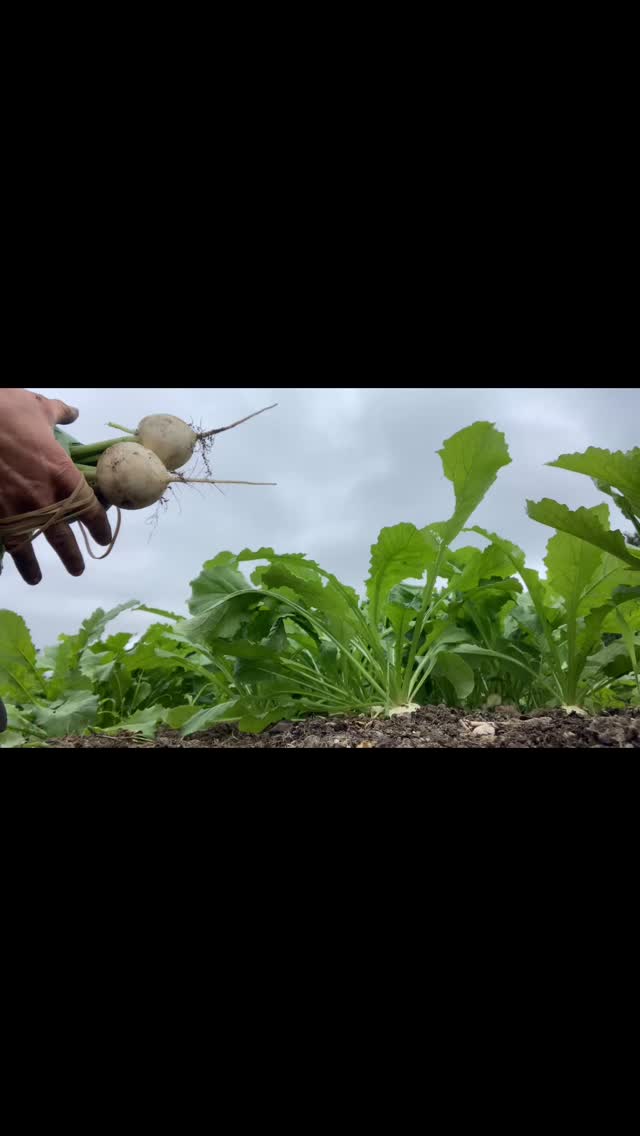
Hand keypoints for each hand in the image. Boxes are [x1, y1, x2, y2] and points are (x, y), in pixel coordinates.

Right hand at [0, 388, 111, 583]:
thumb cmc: (7, 410)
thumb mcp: (38, 408)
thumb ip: (58, 415)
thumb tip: (72, 412)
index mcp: (62, 473)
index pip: (89, 508)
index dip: (98, 526)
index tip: (102, 538)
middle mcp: (43, 496)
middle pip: (63, 536)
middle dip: (70, 555)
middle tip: (77, 569)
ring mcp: (15, 506)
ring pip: (30, 545)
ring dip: (34, 565)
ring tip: (38, 578)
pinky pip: (5, 540)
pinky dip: (9, 555)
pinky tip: (10, 567)